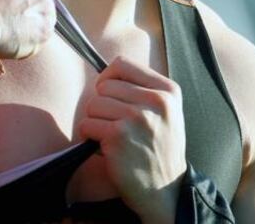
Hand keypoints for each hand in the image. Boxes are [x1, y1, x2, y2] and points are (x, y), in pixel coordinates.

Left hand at [78, 57, 186, 223]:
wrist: (166, 189)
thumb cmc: (160, 148)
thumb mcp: (166, 112)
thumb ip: (144, 89)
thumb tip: (105, 73)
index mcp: (168, 91)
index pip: (123, 64)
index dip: (108, 78)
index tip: (109, 93)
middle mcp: (155, 101)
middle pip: (104, 86)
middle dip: (102, 104)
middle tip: (114, 124)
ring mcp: (136, 118)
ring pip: (93, 104)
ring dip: (96, 121)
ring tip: (112, 136)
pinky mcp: (118, 137)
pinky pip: (86, 125)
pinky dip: (90, 137)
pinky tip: (107, 148)